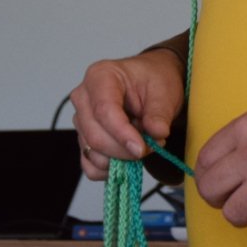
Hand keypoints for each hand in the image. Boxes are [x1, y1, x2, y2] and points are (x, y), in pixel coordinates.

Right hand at [70, 48, 183, 179]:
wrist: (151, 84)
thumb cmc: (154, 80)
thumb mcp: (164, 90)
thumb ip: (159, 113)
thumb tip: (157, 133)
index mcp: (100, 76)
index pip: (103, 110)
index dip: (122, 134)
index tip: (141, 148)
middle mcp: (84, 98)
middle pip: (95, 136)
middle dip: (125, 150)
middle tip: (153, 145)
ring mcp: (81, 120)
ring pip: (93, 153)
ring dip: (121, 158)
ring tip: (143, 142)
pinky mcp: (84, 139)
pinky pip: (90, 165)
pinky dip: (111, 169)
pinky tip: (128, 157)